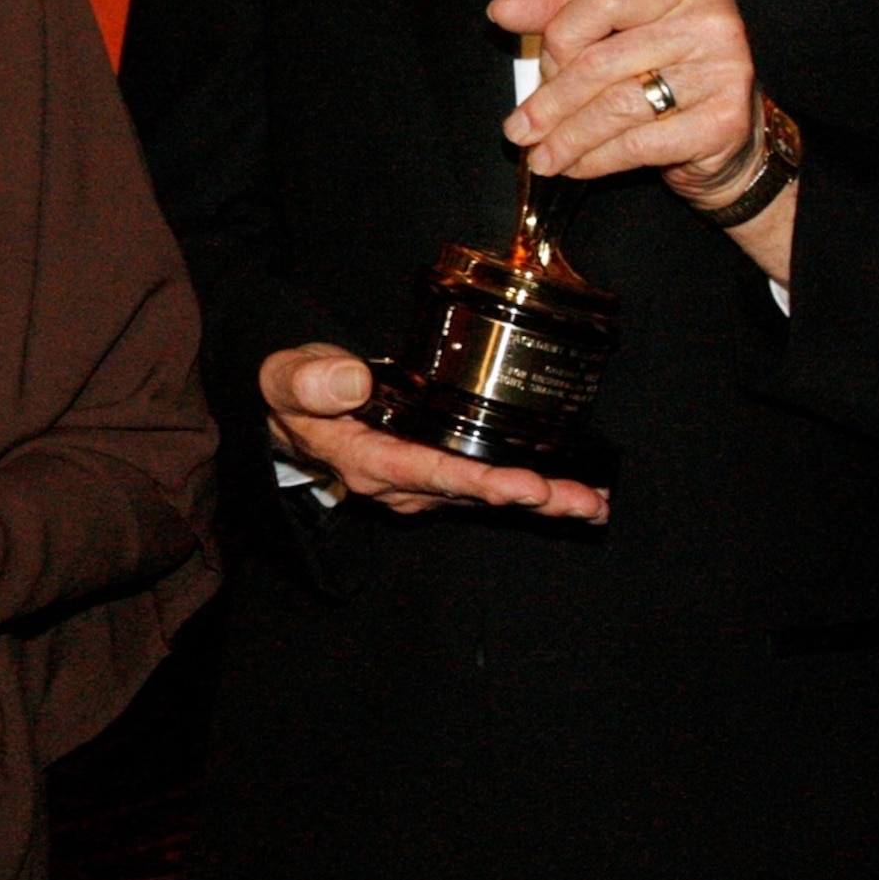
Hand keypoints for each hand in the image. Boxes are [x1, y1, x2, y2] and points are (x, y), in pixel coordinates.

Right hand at [262, 343, 607, 520]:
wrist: (287, 412)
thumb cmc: (293, 391)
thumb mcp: (285, 378)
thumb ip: (310, 380)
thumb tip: (353, 381)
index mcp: (367, 461)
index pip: (431, 473)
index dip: (481, 482)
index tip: (526, 484)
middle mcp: (400, 484)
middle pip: (473, 495)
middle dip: (531, 498)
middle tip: (580, 500)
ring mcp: (421, 484)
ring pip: (487, 497)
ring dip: (543, 499)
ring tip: (593, 501)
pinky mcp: (437, 475)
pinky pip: (486, 489)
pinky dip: (532, 492)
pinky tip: (574, 493)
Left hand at [493, 0, 755, 196]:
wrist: (732, 132)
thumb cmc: (670, 69)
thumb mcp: (616, 26)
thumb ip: (561, 12)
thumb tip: (502, 10)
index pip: (603, 0)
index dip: (559, 39)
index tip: (536, 68)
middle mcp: (711, 18)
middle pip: (602, 61)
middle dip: (551, 102)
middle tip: (520, 129)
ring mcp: (724, 69)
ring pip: (617, 106)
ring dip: (568, 137)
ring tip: (541, 156)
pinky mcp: (724, 121)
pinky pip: (639, 144)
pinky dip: (598, 160)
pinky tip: (576, 167)